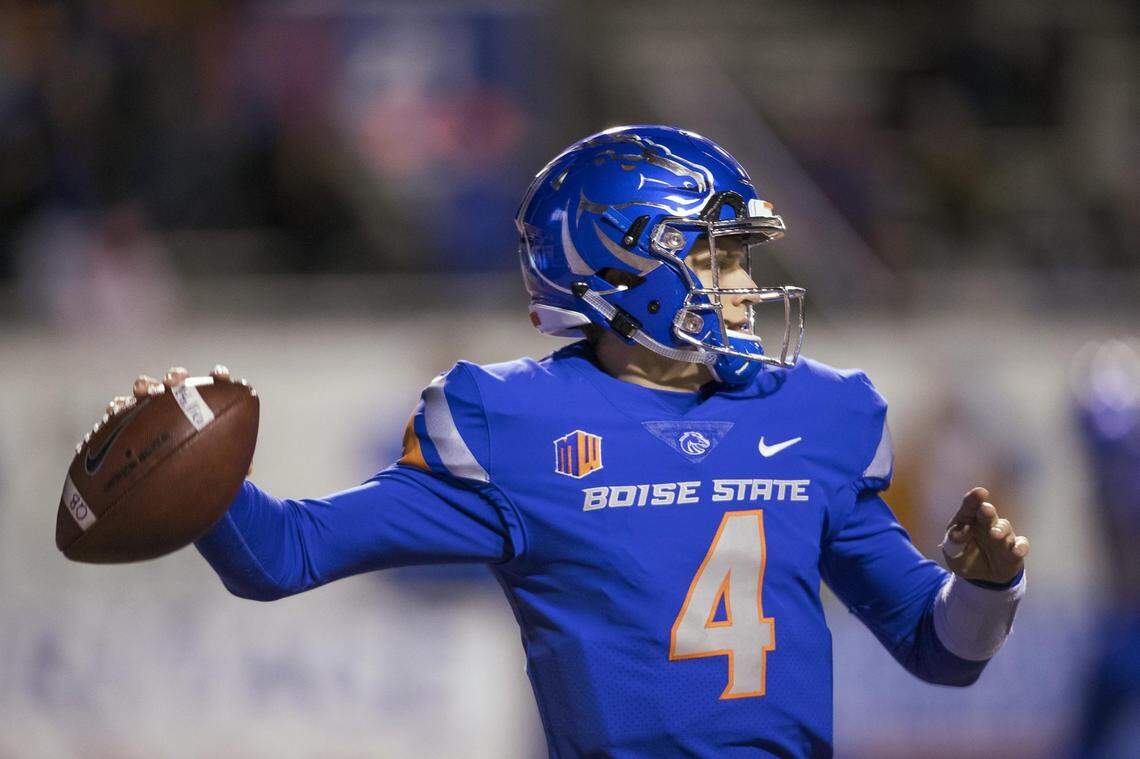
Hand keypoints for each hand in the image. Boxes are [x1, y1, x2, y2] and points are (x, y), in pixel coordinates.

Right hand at [110, 365, 251, 476]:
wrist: (172, 475)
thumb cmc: (203, 462)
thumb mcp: (219, 464)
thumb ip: (233, 463)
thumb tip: (248, 470)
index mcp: (204, 403)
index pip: (214, 383)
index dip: (218, 376)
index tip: (220, 375)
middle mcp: (176, 399)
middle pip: (177, 379)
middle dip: (175, 376)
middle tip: (174, 384)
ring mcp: (152, 405)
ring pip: (146, 386)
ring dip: (146, 385)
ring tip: (145, 393)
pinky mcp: (129, 417)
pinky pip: (120, 408)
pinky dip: (118, 407)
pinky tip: (115, 412)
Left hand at [940, 487, 1028, 584]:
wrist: (979, 576)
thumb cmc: (963, 556)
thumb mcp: (952, 552)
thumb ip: (952, 542)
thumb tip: (956, 533)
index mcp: (968, 520)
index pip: (969, 507)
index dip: (973, 499)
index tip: (980, 492)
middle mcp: (986, 524)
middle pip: (987, 513)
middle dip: (987, 511)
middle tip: (986, 510)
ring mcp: (1002, 536)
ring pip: (1004, 527)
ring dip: (1000, 530)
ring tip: (994, 534)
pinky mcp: (1014, 550)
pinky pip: (1021, 545)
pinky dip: (1020, 547)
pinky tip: (1017, 551)